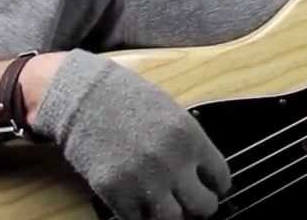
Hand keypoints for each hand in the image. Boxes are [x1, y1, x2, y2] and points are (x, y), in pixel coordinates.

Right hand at [31, 49, 230, 219]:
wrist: (85, 98)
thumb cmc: (129, 99)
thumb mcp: (173, 114)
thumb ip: (190, 144)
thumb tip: (202, 171)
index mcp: (191, 139)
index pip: (220, 177)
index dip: (217, 186)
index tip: (212, 188)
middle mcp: (173, 164)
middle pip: (202, 206)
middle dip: (200, 206)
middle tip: (192, 202)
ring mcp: (143, 181)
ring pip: (171, 219)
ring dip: (171, 214)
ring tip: (166, 204)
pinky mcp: (115, 193)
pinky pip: (137, 219)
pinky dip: (141, 215)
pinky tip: (141, 203)